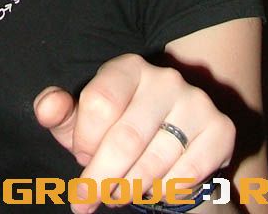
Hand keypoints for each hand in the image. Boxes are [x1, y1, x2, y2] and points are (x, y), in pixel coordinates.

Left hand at [33, 54, 234, 213]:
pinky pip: (187, 173)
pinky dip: (164, 190)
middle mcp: (164, 78)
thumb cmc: (113, 128)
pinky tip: (152, 190)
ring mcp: (195, 102)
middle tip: (86, 200)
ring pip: (155, 161)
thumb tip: (46, 107)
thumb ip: (57, 110)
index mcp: (127, 68)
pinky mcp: (220, 129)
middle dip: (101, 177)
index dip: (85, 140)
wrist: (169, 142)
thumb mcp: (80, 119)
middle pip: (126, 138)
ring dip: (129, 188)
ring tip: (116, 195)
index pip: (99, 103)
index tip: (81, 157)